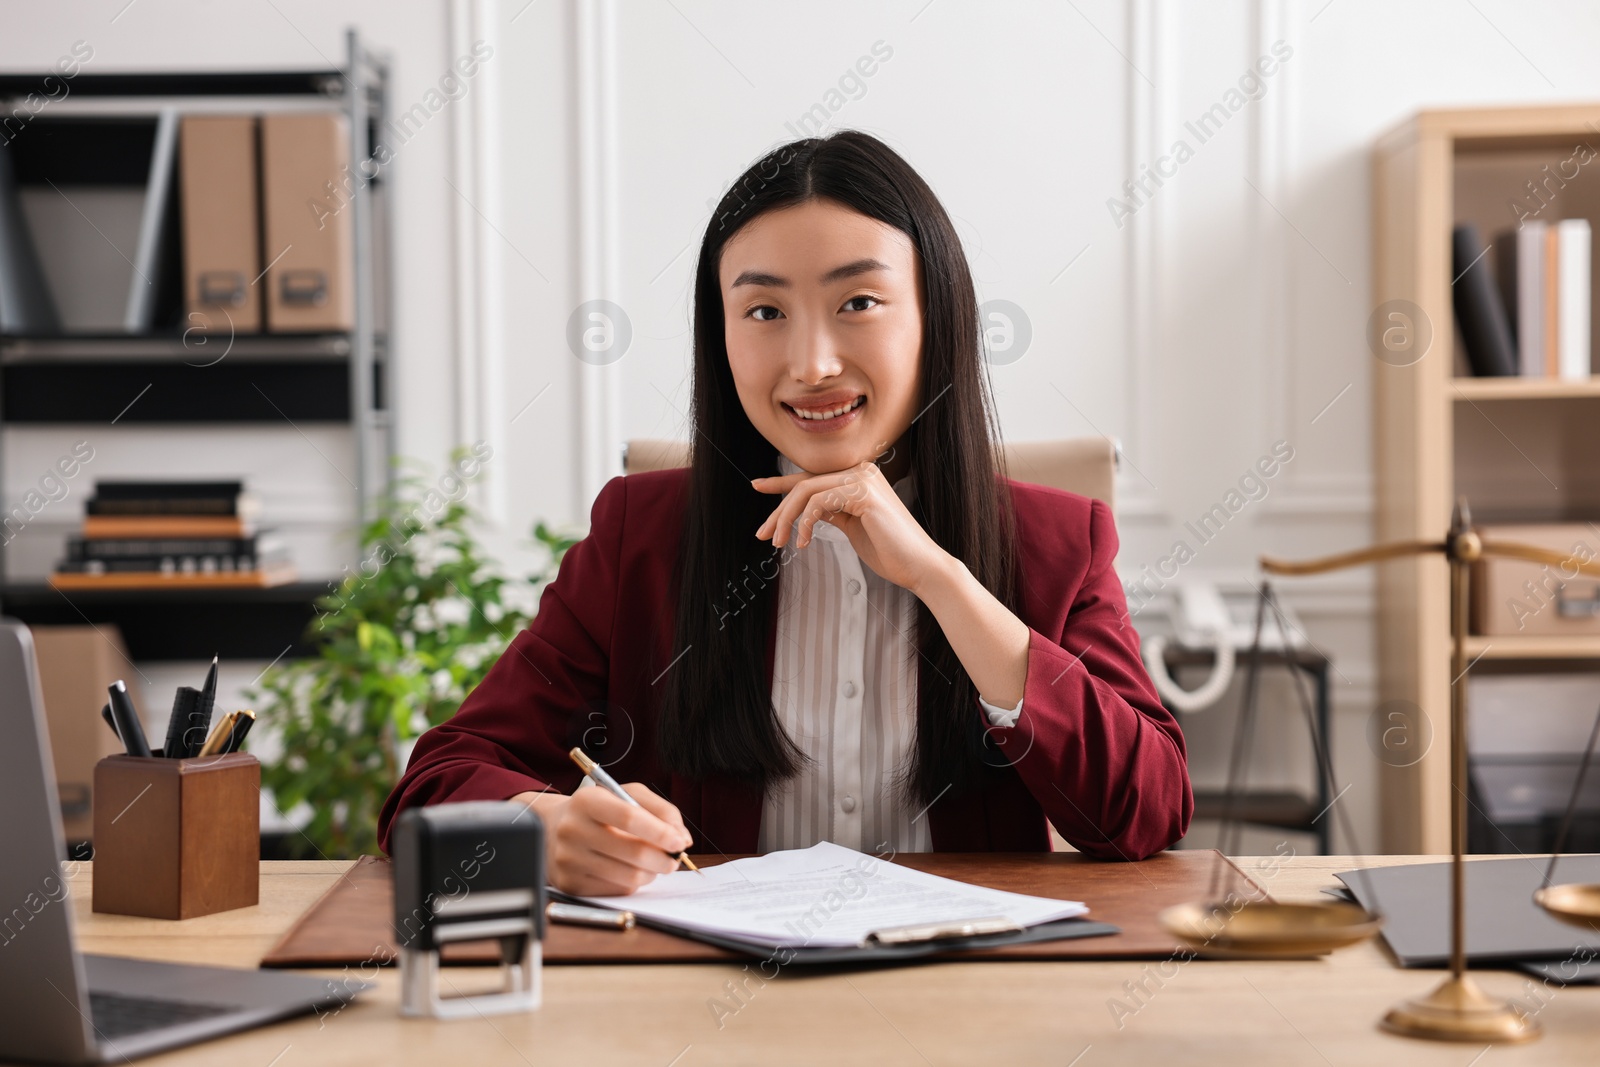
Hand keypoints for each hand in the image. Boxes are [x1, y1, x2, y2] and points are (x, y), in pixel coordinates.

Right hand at [513, 783, 692, 894]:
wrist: (553, 829)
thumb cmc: (599, 811)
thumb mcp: (626, 796)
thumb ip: (660, 810)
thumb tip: (682, 839)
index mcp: (587, 801)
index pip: (628, 817)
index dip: (660, 832)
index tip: (679, 842)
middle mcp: (573, 829)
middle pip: (632, 851)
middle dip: (663, 859)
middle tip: (674, 859)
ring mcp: (569, 859)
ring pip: (628, 876)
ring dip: (651, 873)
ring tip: (655, 864)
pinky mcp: (570, 884)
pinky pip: (616, 890)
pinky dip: (633, 883)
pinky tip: (631, 870)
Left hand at [752, 460, 949, 594]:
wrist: (918, 566)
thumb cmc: (889, 551)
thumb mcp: (852, 527)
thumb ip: (832, 511)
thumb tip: (806, 509)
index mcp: (858, 477)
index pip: (812, 478)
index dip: (781, 483)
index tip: (757, 486)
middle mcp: (860, 471)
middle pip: (804, 484)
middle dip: (778, 510)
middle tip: (762, 535)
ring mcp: (863, 478)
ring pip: (806, 491)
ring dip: (786, 519)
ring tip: (781, 543)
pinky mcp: (864, 492)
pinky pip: (819, 501)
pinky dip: (804, 523)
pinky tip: (803, 542)